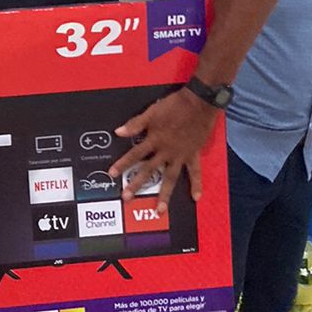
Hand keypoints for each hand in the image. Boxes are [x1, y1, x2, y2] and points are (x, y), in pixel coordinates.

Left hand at [110, 88, 214, 205]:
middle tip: (127, 197)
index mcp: (155, 140)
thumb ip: (135, 124)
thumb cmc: (175, 105)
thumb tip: (119, 132)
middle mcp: (166, 151)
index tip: (112, 174)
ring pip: (170, 178)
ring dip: (165, 194)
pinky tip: (196, 197)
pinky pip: (195, 172)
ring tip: (159, 209)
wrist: (199, 101)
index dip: (122, 164)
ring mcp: (180, 155)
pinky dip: (196, 184)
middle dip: (137, 185)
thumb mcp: (152, 112)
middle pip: (149, 171)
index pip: (134, 155)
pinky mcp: (193, 154)